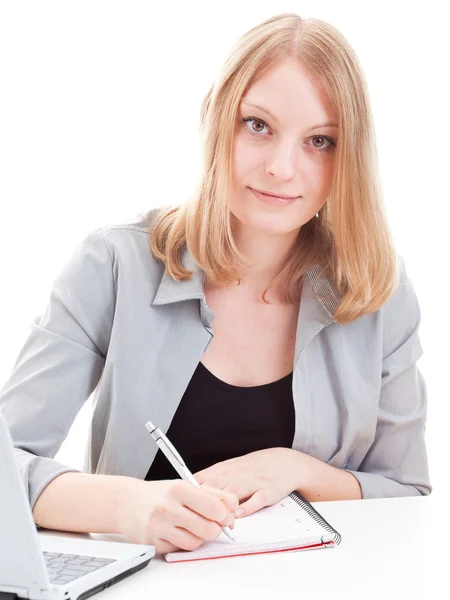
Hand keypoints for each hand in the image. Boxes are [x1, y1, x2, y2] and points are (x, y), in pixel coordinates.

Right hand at [117, 479, 237, 554]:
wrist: (126, 502)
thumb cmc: (160, 494)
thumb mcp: (184, 486)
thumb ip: (212, 495)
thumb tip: (233, 510)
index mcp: (179, 489)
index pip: (215, 507)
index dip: (224, 514)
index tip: (223, 514)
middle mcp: (168, 507)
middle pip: (209, 529)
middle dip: (214, 528)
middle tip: (210, 523)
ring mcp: (159, 527)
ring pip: (196, 542)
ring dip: (199, 537)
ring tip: (192, 526)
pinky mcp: (153, 543)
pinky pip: (180, 549)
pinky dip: (183, 542)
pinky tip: (176, 531)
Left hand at [194, 447, 306, 517]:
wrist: (282, 462)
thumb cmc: (251, 468)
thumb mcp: (227, 469)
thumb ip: (210, 481)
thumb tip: (188, 494)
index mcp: (222, 470)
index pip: (200, 480)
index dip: (189, 495)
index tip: (182, 507)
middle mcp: (234, 474)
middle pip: (213, 488)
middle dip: (203, 505)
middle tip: (197, 521)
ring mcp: (251, 482)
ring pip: (232, 494)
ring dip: (223, 510)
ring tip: (217, 524)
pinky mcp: (266, 490)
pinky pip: (255, 500)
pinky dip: (246, 508)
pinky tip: (238, 516)